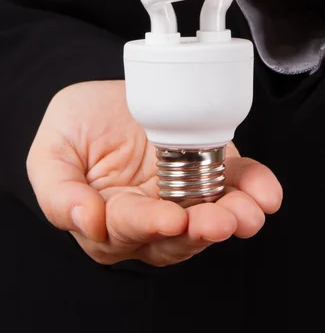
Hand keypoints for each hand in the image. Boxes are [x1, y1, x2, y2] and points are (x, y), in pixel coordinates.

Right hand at [27, 81, 281, 265]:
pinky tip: (265, 193)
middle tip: (218, 220)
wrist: (107, 95)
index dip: (148, 226)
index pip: (128, 231)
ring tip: (248, 211)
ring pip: (211, 218)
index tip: (169, 218)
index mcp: (108, 221)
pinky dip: (253, 188)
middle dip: (200, 231)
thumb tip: (85, 221)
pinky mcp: (210, 169)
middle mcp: (150, 216)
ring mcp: (184, 195)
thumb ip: (57, 192)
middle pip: (177, 236)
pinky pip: (235, 184)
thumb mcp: (50, 152)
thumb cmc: (76, 126)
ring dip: (234, 218)